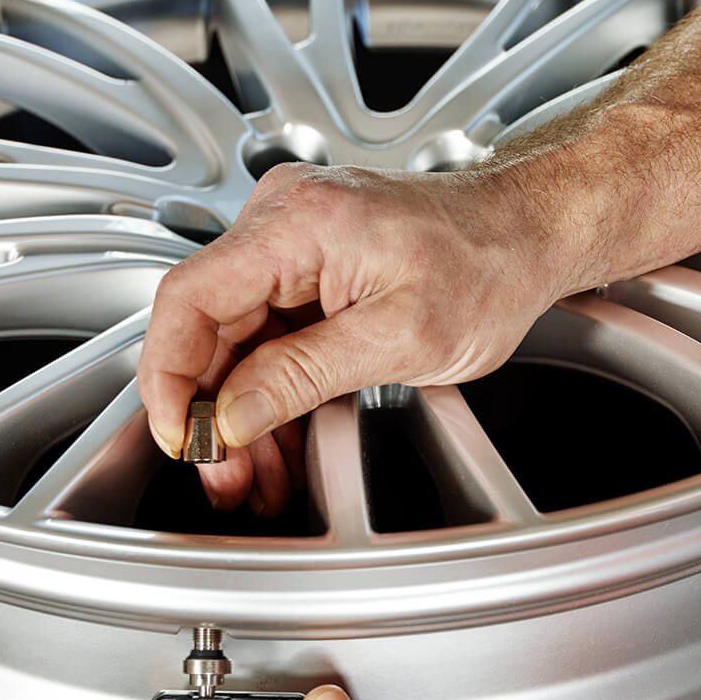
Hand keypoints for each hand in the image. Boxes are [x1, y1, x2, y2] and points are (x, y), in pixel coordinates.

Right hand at [135, 163, 554, 512]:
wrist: (531, 233)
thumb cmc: (488, 264)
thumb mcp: (397, 339)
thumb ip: (302, 376)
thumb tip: (233, 414)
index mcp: (297, 223)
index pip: (189, 299)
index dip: (169, 377)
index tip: (182, 436)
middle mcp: (283, 222)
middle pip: (206, 327)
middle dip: (211, 412)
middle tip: (225, 476)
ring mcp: (293, 245)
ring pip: (234, 341)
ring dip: (240, 413)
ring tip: (254, 477)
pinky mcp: (308, 269)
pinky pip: (266, 337)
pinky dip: (269, 393)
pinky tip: (276, 444)